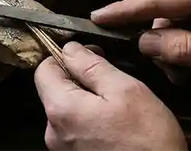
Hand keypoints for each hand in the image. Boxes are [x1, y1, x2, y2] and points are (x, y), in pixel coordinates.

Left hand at [36, 42, 185, 150]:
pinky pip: (76, 128)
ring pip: (67, 109)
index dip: (66, 56)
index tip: (91, 55)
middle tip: (112, 81)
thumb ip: (93, 66)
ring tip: (117, 107)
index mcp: (61, 109)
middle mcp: (53, 130)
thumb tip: (70, 48)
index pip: (44, 69)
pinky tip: (115, 124)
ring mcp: (63, 147)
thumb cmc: (146, 139)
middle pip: (54, 90)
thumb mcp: (126, 90)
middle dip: (79, 79)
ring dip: (87, 101)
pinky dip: (91, 120)